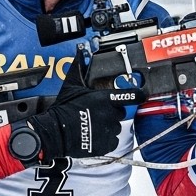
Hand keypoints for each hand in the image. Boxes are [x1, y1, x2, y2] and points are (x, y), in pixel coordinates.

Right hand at [24, 49, 141, 161]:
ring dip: (109, 126)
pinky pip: (113, 141)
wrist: (55, 132)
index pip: (131, 96)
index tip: (140, 95)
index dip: (137, 95)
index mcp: (104, 98)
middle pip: (121, 112)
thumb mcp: (71, 85)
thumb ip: (79, 68)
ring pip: (116, 127)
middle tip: (98, 113)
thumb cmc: (62, 108)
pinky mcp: (106, 144)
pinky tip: (95, 136)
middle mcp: (110, 114)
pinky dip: (106, 139)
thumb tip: (80, 52)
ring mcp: (109, 130)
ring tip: (94, 125)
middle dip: (112, 112)